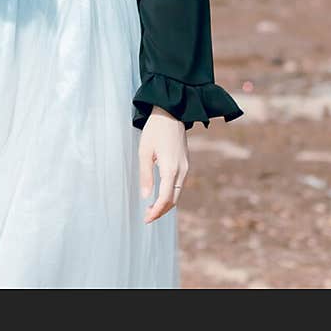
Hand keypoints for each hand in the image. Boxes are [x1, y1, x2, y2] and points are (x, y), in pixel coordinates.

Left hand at [140, 106, 188, 222]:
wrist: (171, 112)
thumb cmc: (155, 130)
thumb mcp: (144, 151)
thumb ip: (145, 175)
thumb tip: (145, 196)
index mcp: (171, 168)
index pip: (165, 198)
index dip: (156, 212)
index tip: (146, 219)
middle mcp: (182, 170)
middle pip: (174, 199)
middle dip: (161, 211)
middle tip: (147, 217)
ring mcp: (186, 167)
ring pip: (178, 193)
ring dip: (166, 203)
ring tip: (151, 208)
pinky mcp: (186, 163)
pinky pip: (179, 184)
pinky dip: (171, 194)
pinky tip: (161, 194)